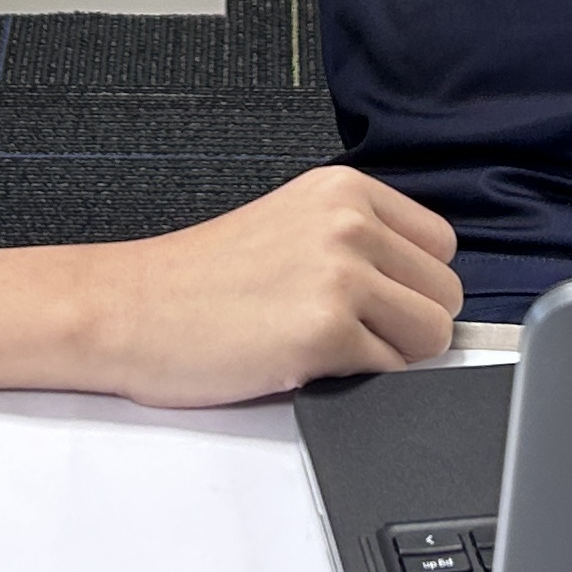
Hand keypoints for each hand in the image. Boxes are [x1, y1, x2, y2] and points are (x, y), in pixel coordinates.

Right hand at [74, 166, 462, 404]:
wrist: (126, 308)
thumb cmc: (195, 280)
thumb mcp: (289, 226)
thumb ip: (358, 242)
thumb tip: (421, 292)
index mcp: (344, 190)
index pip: (439, 247)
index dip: (411, 286)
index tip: (374, 303)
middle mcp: (349, 222)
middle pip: (445, 294)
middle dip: (407, 326)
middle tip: (346, 334)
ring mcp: (340, 274)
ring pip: (433, 335)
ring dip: (391, 356)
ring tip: (328, 349)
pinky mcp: (325, 330)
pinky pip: (392, 373)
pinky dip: (359, 381)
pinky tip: (306, 363)